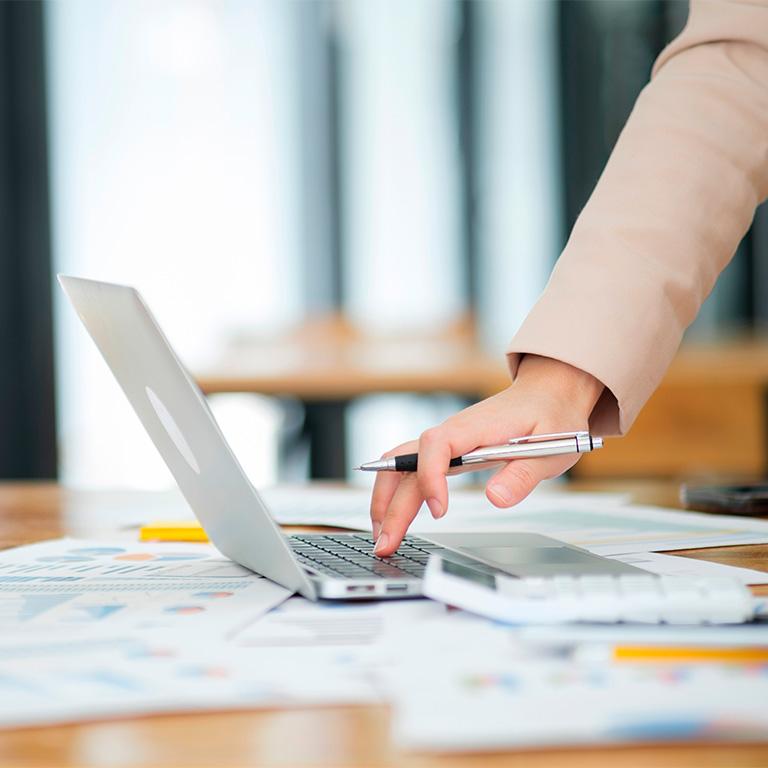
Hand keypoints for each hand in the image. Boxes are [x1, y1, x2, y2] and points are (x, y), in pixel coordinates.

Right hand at [369, 355, 603, 555]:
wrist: (548, 393)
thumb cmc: (549, 416)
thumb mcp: (550, 449)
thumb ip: (522, 475)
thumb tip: (495, 499)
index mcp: (475, 427)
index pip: (436, 446)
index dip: (431, 477)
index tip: (440, 510)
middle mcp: (452, 432)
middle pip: (407, 462)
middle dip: (391, 505)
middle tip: (386, 543)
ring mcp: (446, 442)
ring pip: (400, 464)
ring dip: (385, 498)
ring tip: (381, 535)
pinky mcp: (447, 451)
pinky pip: (411, 467)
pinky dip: (396, 491)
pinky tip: (394, 515)